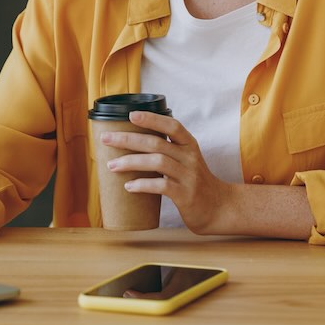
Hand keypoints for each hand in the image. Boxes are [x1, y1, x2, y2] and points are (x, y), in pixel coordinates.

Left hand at [102, 110, 231, 233]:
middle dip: (128, 139)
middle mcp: (190, 157)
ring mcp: (189, 177)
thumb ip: (168, 150)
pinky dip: (143, 185)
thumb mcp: (187, 160)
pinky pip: (162, 186)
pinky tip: (129, 186)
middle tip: (106, 139)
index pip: (172, 125)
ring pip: (157, 162)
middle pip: (156, 143)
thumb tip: (132, 142)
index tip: (130, 115)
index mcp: (190, 145)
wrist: (219, 208)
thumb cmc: (196, 183)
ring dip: (130, 162)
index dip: (152, 119)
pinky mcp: (186, 196)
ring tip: (111, 165)